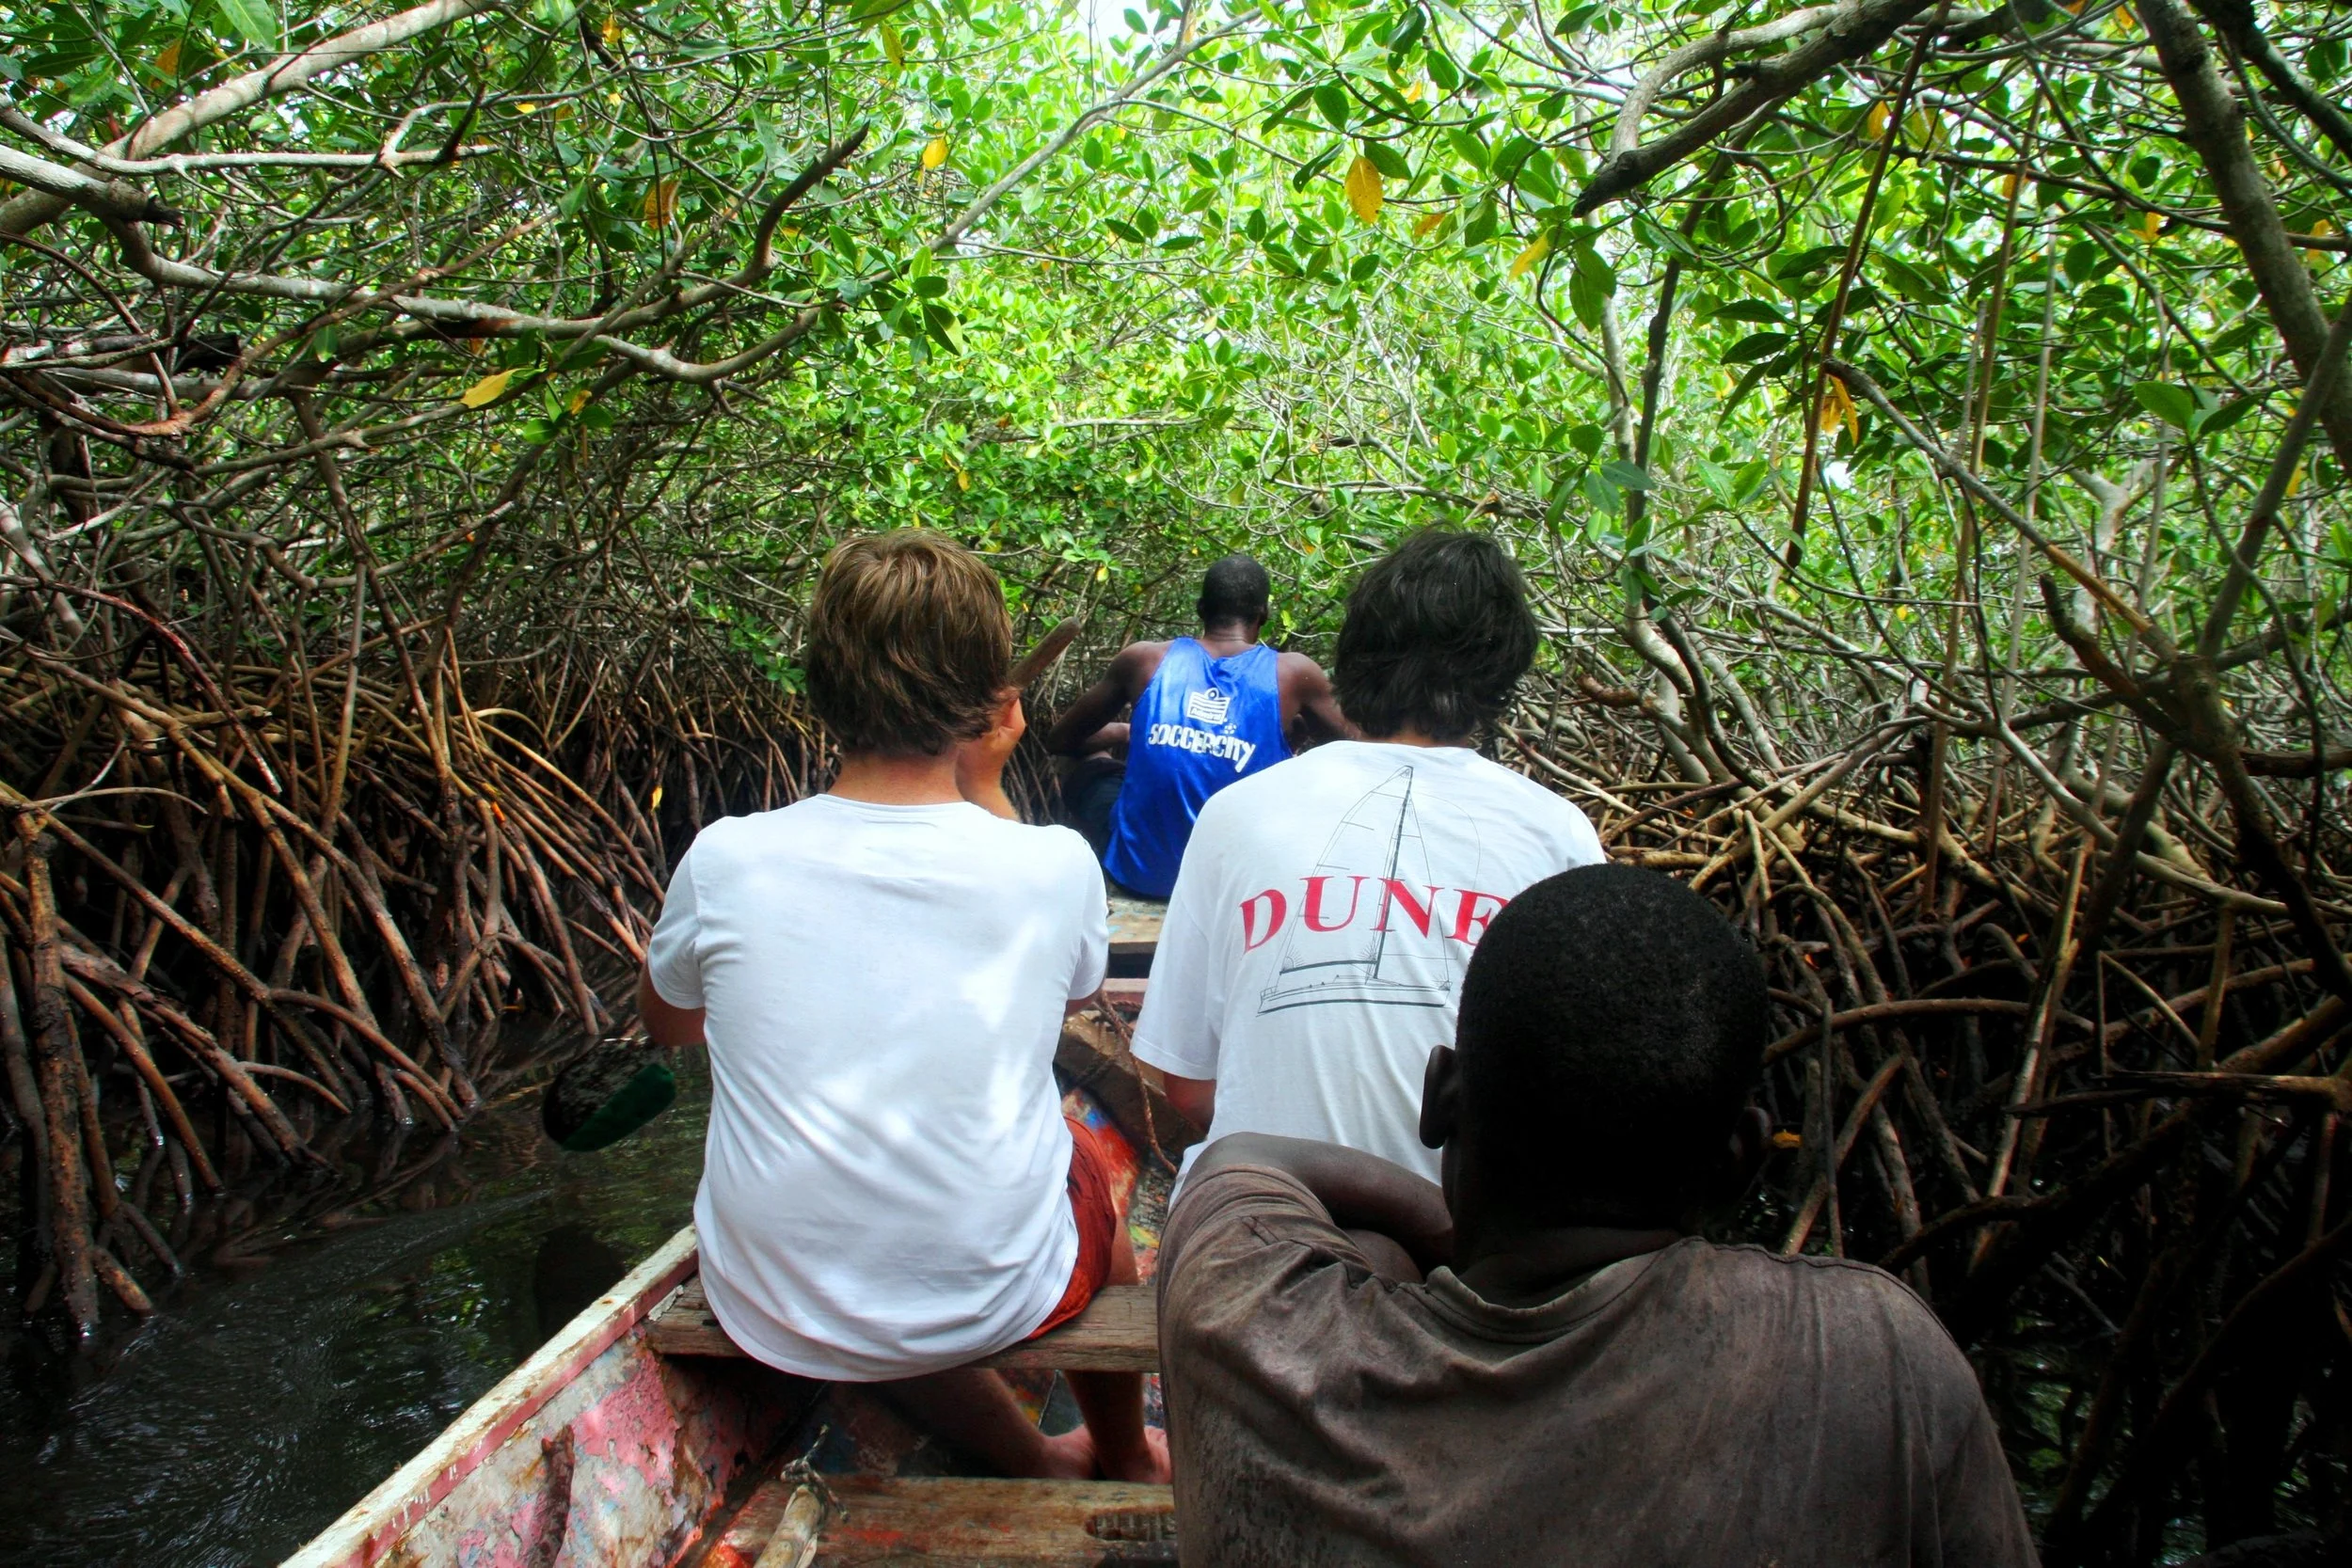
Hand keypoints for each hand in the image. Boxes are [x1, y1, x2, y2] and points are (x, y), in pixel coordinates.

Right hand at [954, 688, 1024, 818]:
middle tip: (969, 699)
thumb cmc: (979, 764)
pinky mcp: (987, 727)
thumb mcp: (986, 735)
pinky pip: (982, 711)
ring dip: (977, 702)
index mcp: (1015, 721)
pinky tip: (964, 713)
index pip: (1010, 692)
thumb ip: (994, 712)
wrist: (972, 784)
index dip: (995, 687)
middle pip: (998, 695)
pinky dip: (973, 710)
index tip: (979, 688)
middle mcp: (1009, 719)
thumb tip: (1002, 688)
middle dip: (984, 694)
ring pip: (988, 703)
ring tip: (966, 708)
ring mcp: (998, 723)